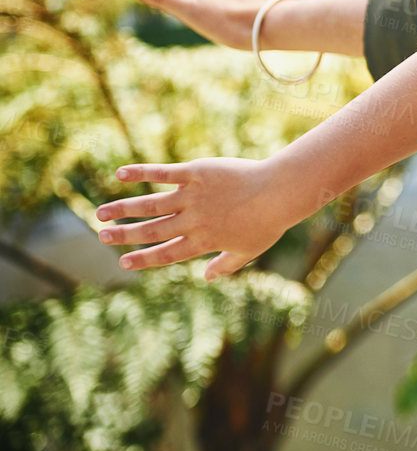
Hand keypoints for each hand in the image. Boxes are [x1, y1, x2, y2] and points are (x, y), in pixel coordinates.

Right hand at [97, 157, 316, 279]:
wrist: (281, 190)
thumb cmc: (268, 221)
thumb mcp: (249, 249)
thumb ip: (226, 265)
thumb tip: (207, 278)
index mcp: (203, 241)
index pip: (166, 254)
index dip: (143, 259)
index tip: (122, 262)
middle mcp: (194, 221)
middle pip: (152, 230)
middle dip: (125, 235)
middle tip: (102, 236)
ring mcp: (194, 196)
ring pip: (151, 204)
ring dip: (124, 208)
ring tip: (101, 213)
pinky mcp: (197, 173)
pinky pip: (164, 173)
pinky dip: (142, 173)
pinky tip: (120, 174)